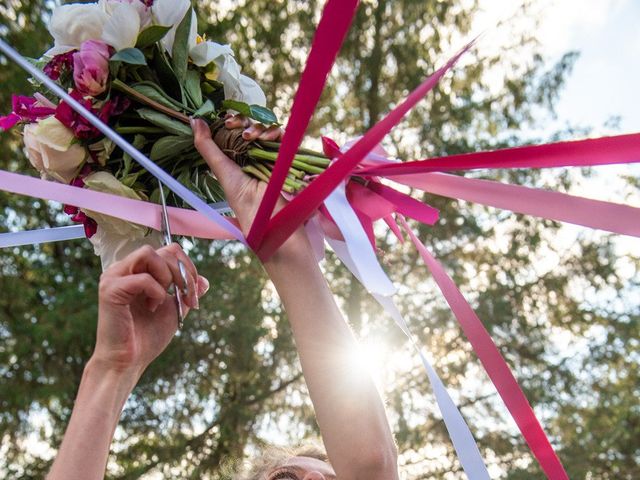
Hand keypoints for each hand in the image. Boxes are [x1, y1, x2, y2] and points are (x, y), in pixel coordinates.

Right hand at [92, 244, 208, 374]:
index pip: (169, 250)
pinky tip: (152, 307)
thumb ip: (187, 293)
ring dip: (166, 277)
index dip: (188, 268)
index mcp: (138, 270)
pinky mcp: (109, 290)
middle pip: (163, 250)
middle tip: (185, 298)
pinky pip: (141, 278)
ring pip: (149, 254)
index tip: (192, 295)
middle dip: (183, 274)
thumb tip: (204, 281)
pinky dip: (155, 292)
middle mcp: (124, 269)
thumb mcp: (175, 310)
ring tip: (163, 300)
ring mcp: (114, 277)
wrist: (128, 362)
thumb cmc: (147, 337)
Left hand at [191, 116, 309, 260]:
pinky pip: (283, 136)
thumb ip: (207, 147)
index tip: (226, 122)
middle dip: (243, 121)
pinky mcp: (287, 156)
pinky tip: (266, 138)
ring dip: (257, 126)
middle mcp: (254, 153)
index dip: (230, 121)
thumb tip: (194, 120)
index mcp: (237, 156)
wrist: (269, 217)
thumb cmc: (244, 200)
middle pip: (250, 125)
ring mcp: (271, 154)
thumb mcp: (222, 171)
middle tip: (235, 126)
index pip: (234, 129)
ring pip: (265, 128)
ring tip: (250, 136)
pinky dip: (274, 132)